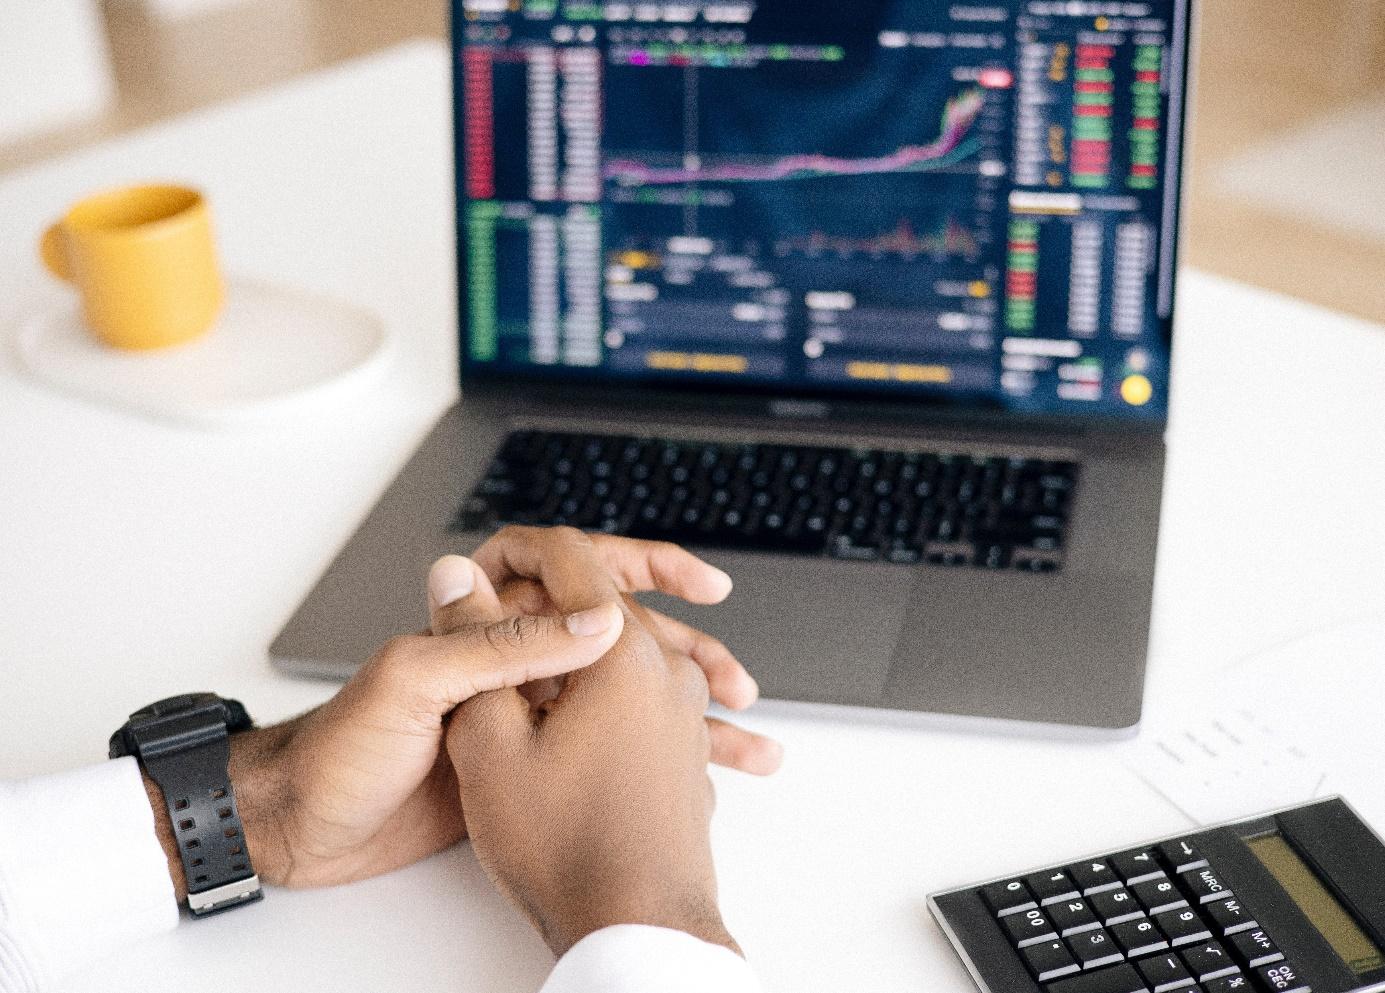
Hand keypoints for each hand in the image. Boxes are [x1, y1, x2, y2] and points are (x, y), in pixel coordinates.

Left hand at [143, 527, 776, 896]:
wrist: (305, 825)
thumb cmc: (341, 747)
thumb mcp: (413, 683)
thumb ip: (498, 645)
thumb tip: (593, 617)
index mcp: (484, 616)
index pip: (578, 567)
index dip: (645, 566)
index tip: (701, 582)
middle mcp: (510, 654)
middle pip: (618, 635)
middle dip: (685, 652)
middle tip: (735, 682)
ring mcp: (522, 708)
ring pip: (622, 697)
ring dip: (683, 713)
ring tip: (744, 742)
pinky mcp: (524, 759)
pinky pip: (601, 749)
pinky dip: (651, 762)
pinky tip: (694, 781)